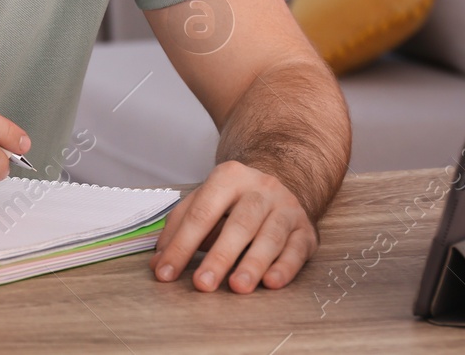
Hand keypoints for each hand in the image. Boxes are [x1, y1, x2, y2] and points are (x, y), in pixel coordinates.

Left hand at [149, 160, 316, 292]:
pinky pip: (297, 249)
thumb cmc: (234, 200)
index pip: (201, 213)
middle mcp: (261, 189)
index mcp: (228, 177)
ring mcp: (286, 208)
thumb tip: (158, 263)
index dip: (181, 245)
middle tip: (202, 285)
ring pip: (270, 236)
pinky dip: (285, 267)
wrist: (283, 181)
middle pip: (239, 223)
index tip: (165, 274)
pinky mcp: (306, 230)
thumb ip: (179, 229)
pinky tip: (272, 282)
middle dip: (219, 256)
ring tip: (237, 287)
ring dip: (253, 263)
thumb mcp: (203, 201)